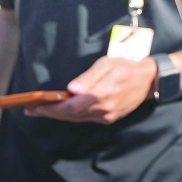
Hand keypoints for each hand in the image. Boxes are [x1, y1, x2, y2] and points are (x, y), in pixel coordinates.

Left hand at [25, 56, 156, 123]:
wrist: (149, 79)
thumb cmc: (127, 66)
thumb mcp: (107, 63)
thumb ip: (89, 77)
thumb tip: (72, 89)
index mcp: (102, 93)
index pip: (71, 106)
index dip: (52, 108)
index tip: (35, 106)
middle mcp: (103, 109)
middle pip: (71, 115)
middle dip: (50, 113)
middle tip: (31, 110)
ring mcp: (107, 116)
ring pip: (77, 118)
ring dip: (59, 115)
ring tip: (42, 110)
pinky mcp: (110, 118)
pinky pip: (86, 118)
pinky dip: (72, 115)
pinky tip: (63, 110)